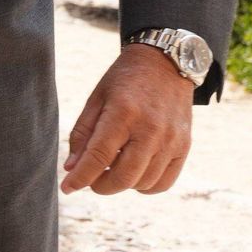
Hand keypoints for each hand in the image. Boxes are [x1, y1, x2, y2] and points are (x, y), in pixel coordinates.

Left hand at [61, 45, 193, 195]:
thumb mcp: (96, 99)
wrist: (166, 64)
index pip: (98, 157)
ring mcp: (171, 140)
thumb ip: (82, 135)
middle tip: (91, 180)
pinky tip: (134, 173)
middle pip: (123, 177)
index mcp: (123, 113)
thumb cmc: (124, 81)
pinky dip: (145, 186)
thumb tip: (71, 169)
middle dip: (100, 186)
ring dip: (122, 185)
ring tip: (113, 170)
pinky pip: (164, 182)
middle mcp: (150, 129)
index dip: (80, 178)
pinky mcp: (184, 146)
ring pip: (143, 183)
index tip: (67, 187)